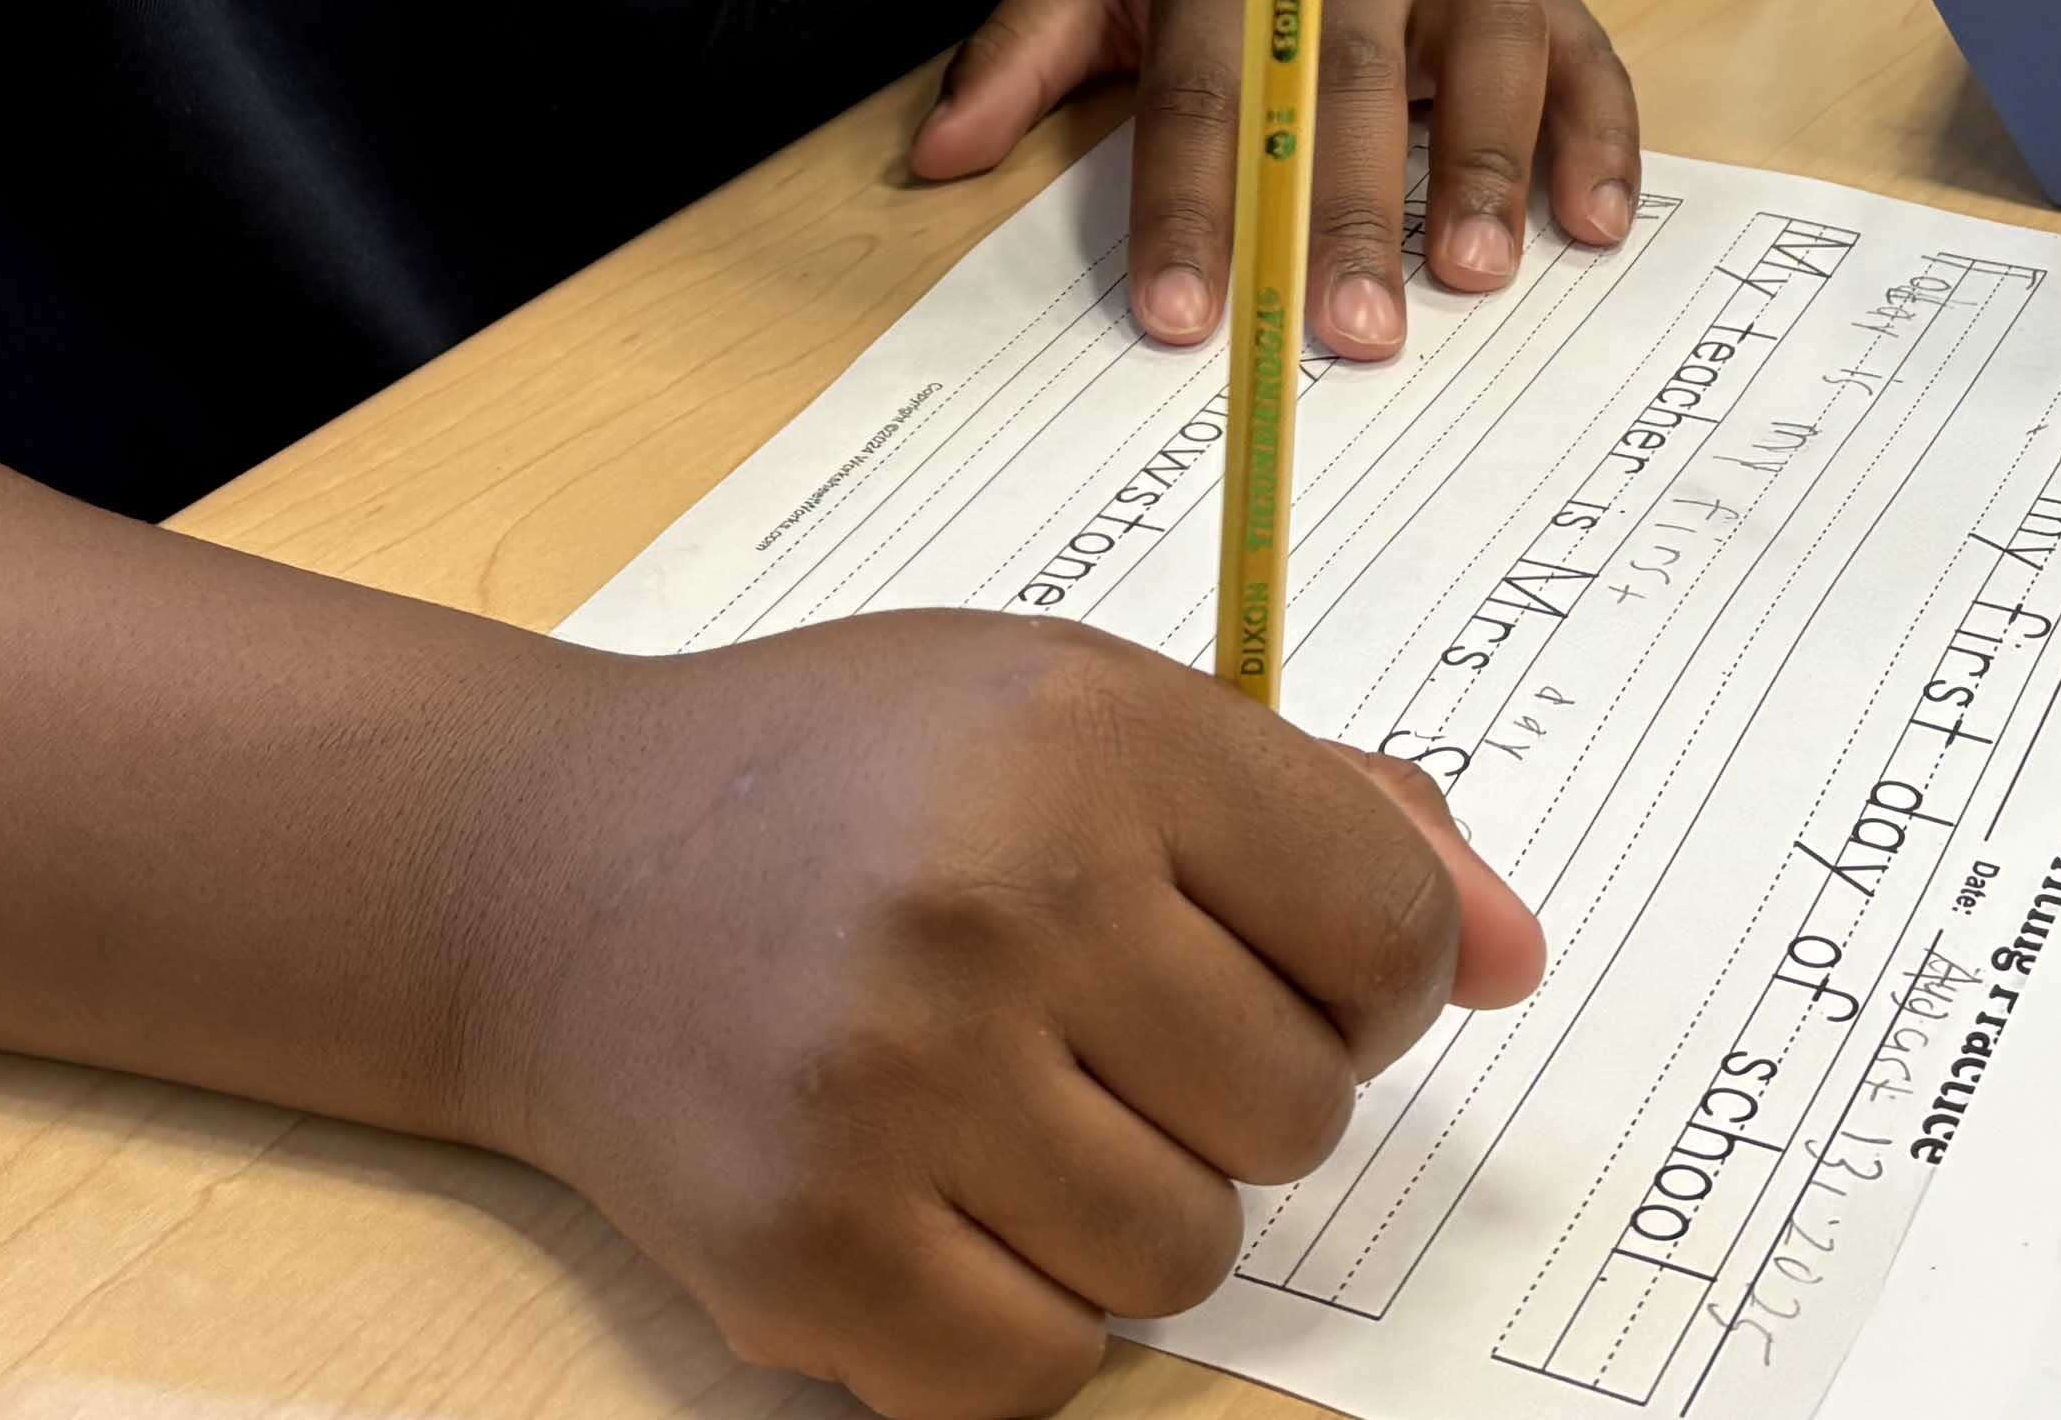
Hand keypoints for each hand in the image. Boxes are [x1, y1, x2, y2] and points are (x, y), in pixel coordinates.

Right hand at [478, 613, 1547, 1419]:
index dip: (1368, 974)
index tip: (1267, 959)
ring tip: (1009, 1106)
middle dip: (1235, 1088)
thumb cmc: (845, 782)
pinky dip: (1018, 1320)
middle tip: (1098, 1025)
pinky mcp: (806, 1246)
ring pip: (1188, 1256)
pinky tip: (938, 1203)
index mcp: (1090, 734)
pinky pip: (1042, 1373)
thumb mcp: (1078, 708)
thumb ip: (1325, 815)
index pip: (1391, 931)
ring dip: (1130, 1209)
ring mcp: (892, 1083)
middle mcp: (996, 897)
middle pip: (1303, 1111)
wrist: (541, 871)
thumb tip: (1519, 963)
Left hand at [915, 0, 1636, 359]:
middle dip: (1347, 212)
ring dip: (1482, 167)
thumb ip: (1019, 51)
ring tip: (1472, 279)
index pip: (1201, 93)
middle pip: (1347, 88)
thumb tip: (931, 164)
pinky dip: (1601, 140)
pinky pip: (1588, 60)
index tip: (1176, 319)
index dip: (1185, 206)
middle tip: (1345, 336)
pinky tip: (1594, 225)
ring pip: (1486, 57)